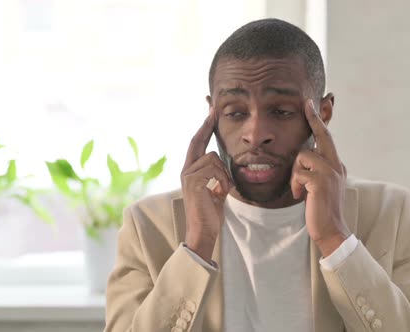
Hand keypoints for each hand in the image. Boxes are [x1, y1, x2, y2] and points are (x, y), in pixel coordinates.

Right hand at [180, 107, 232, 261]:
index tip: (211, 112)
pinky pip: (214, 169)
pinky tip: (219, 192)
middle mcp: (186, 170)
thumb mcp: (215, 188)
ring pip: (213, 158)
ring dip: (223, 174)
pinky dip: (222, 180)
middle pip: (198, 142)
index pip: (196, 144)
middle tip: (213, 109)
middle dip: (206, 125)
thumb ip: (216, 175)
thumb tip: (222, 165)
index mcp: (190, 171)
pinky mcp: (193, 181)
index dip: (204, 128)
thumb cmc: (210, 212)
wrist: (203, 230)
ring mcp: (188, 175)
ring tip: (222, 189)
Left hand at [290, 100, 351, 256]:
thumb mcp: (321, 186)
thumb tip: (304, 157)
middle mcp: (336, 165)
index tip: (311, 104)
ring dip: (295, 173)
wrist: (332, 230)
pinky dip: (295, 185)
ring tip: (300, 190)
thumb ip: (316, 170)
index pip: (327, 139)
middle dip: (314, 118)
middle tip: (307, 103)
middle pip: (323, 135)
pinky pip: (298, 172)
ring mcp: (330, 172)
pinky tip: (300, 196)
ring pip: (303, 156)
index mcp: (337, 165)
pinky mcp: (320, 181)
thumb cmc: (322, 209)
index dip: (319, 121)